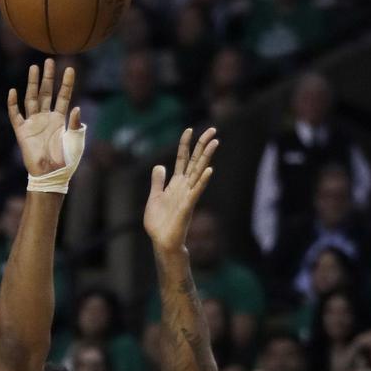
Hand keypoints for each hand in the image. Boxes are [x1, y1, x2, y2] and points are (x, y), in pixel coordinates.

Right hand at [7, 59, 80, 175]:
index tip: (69, 68)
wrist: (51, 175)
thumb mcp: (75, 142)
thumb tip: (76, 107)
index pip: (63, 96)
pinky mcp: (22, 132)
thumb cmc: (66, 161)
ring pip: (31, 98)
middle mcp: (46, 118)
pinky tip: (13, 91)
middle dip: (47, 77)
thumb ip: (75, 125)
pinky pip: (15, 115)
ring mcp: (33, 123)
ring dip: (32, 83)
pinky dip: (13, 104)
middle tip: (48, 61)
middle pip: (46, 92)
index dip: (67, 83)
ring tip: (34, 67)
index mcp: (60, 119)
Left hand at [143, 127, 218, 248]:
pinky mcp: (188, 206)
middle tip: (213, 129)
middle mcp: (184, 186)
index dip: (185, 144)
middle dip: (203, 145)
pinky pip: (196, 191)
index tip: (189, 129)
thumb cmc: (160, 223)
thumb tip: (160, 166)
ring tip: (215, 142)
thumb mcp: (154, 197)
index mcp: (176, 184)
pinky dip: (202, 180)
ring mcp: (187, 195)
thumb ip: (158, 182)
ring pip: (199, 172)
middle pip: (195, 161)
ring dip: (207, 157)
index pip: (182, 159)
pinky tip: (209, 170)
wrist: (162, 241)